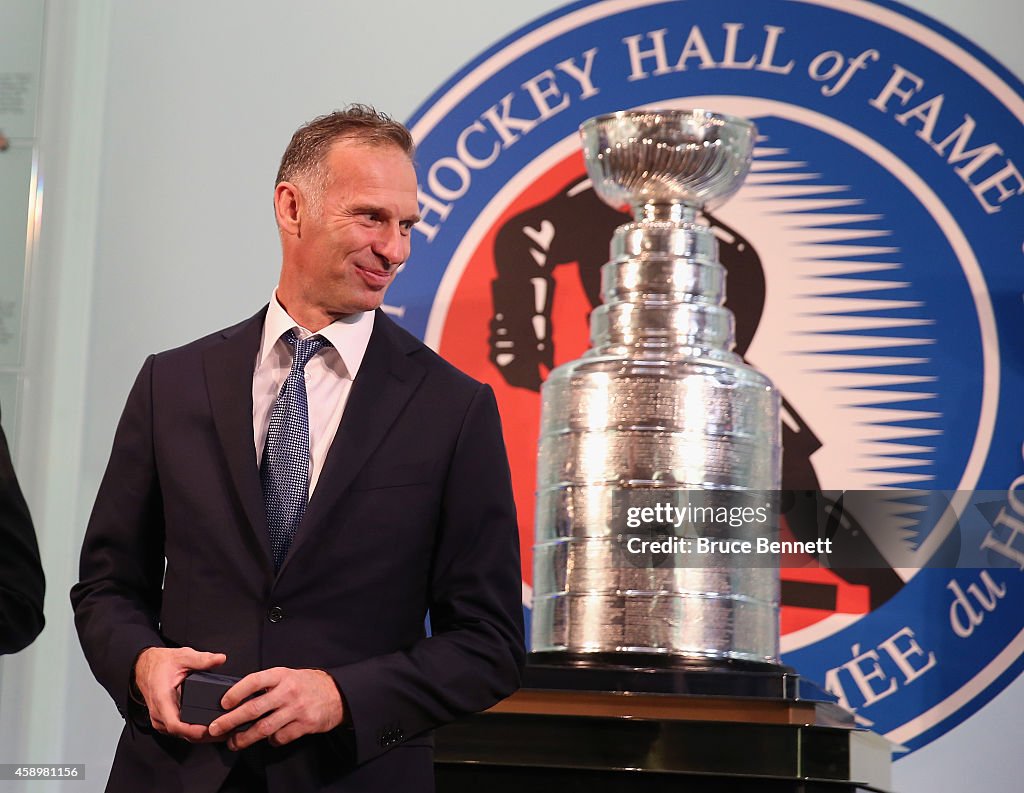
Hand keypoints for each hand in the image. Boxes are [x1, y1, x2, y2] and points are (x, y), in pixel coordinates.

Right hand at [134, 646, 226, 741]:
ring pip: (181, 735)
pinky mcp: (166, 721)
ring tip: (222, 730)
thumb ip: (202, 659)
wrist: (144, 667)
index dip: (191, 730)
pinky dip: (195, 732)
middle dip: (203, 735)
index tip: (207, 729)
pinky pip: (181, 731)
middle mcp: (159, 714)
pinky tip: (211, 728)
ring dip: (201, 736)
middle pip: (181, 733)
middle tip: (225, 730)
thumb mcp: (182, 656)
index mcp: (162, 699)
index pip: (174, 724)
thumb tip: (220, 659)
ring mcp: (161, 719)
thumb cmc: (161, 664)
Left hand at [208, 667, 343, 749]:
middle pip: (254, 708)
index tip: (223, 702)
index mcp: (282, 675)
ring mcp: (297, 709)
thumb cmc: (307, 684)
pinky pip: (280, 737)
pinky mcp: (305, 724)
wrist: (337, 693)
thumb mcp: (288, 676)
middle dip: (231, 720)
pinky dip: (271, 741)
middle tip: (216, 728)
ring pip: (264, 728)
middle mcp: (288, 691)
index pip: (254, 681)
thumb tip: (239, 698)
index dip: (236, 692)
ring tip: (234, 742)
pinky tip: (268, 739)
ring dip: (245, 738)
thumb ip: (267, 685)